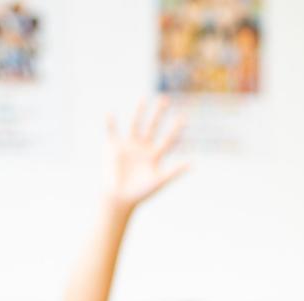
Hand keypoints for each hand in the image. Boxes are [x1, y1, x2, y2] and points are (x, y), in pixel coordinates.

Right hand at [105, 96, 189, 210]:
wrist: (120, 198)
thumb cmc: (141, 192)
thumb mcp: (159, 181)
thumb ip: (175, 171)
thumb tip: (193, 164)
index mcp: (155, 155)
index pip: (168, 139)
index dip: (176, 129)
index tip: (184, 118)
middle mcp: (143, 147)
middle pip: (152, 127)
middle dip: (158, 114)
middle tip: (164, 100)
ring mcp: (129, 146)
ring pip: (135, 125)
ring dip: (139, 112)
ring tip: (144, 99)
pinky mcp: (114, 147)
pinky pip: (111, 132)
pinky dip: (110, 124)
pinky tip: (110, 114)